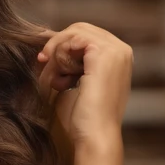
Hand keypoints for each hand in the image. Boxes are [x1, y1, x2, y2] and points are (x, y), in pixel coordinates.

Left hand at [36, 22, 132, 146]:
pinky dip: (61, 56)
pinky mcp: (104, 53)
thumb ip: (68, 62)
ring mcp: (116, 50)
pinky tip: (62, 78)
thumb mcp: (75, 82)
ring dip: (58, 53)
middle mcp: (121, 50)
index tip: (43, 59)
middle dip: (57, 45)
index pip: (84, 36)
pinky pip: (74, 39)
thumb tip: (46, 40)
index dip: (61, 44)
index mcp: (118, 57)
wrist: (95, 136)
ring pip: (75, 32)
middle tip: (42, 63)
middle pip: (79, 28)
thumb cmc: (84, 118)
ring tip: (56, 79)